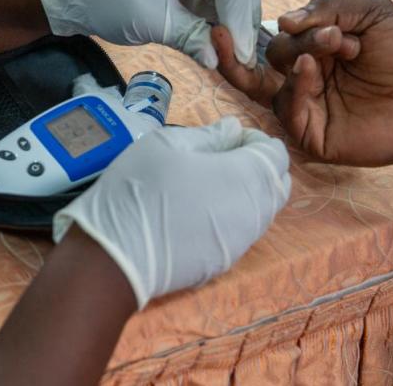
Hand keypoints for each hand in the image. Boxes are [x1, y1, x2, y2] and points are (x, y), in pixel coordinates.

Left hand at [39, 0, 262, 68]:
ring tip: (237, 62)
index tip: (241, 52)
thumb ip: (187, 37)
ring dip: (242, 30)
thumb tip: (218, 61)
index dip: (240, 15)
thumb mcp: (148, 20)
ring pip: (241, 1)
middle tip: (243, 61)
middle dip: (245, 23)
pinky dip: (232, 32)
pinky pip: (228, 11)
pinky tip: (229, 54)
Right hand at [52, 117, 290, 307]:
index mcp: (246, 177)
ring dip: (248, 191)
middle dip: (258, 165)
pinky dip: (234, 215)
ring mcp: (242, 241)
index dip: (254, 140)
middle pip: (277, 183)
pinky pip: (244, 232)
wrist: (115, 256)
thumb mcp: (167, 144)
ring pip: (263, 210)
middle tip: (220, 158)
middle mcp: (255, 211)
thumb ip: (209, 135)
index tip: (225, 138)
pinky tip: (199, 211)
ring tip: (207, 183)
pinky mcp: (225, 262)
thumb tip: (233, 129)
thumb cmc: (140, 189)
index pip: (276, 154)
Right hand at [214, 0, 392, 167]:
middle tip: (335, 36)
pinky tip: (309, 69)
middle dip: (302, 39)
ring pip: (269, 81)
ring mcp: (308, 105)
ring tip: (328, 47)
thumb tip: (284, 21)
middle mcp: (308, 75)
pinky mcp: (312, 134)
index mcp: (318, 48)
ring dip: (294, 56)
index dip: (298, 24)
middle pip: (276, 52)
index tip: (332, 26)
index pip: (286, 32)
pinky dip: (292, 87)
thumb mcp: (374, 12)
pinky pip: (285, 111)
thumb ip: (331, 5)